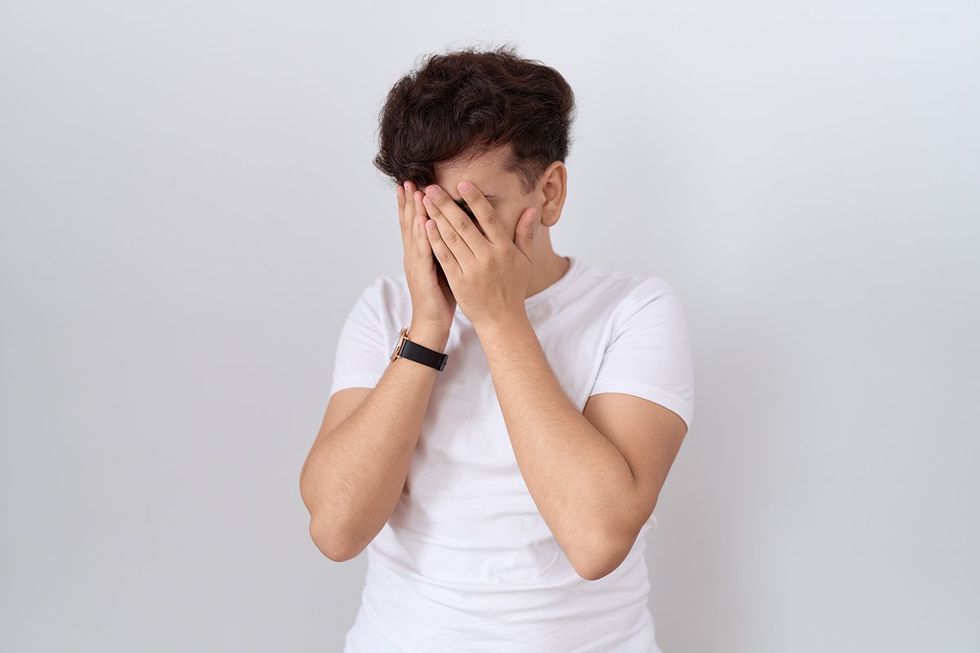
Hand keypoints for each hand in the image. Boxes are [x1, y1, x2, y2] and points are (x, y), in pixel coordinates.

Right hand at [396, 180, 455, 330]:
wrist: (433, 321)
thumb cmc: (442, 293)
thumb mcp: (445, 264)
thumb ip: (446, 244)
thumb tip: (455, 227)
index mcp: (420, 251)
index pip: (414, 222)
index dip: (412, 203)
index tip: (413, 182)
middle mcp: (414, 254)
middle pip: (409, 222)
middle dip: (408, 201)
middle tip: (407, 179)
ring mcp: (416, 264)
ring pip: (413, 233)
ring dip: (413, 211)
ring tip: (413, 192)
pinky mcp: (422, 275)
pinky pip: (422, 253)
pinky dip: (422, 236)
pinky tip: (423, 222)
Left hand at [421, 181, 539, 329]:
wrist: (501, 319)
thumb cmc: (513, 288)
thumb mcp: (524, 260)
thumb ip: (525, 233)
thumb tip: (531, 210)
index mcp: (504, 249)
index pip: (488, 218)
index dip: (475, 199)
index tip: (462, 183)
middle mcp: (488, 257)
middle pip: (464, 224)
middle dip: (446, 204)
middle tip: (432, 187)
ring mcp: (472, 269)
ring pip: (451, 238)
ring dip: (436, 217)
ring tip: (425, 201)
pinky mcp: (459, 281)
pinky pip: (444, 256)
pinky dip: (435, 240)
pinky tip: (426, 225)